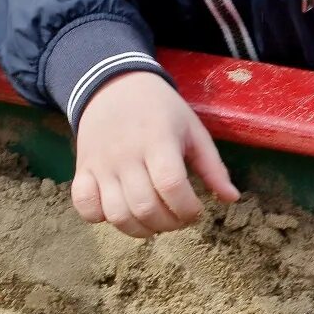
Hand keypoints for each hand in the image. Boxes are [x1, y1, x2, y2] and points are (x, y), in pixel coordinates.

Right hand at [72, 72, 239, 237]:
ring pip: (116, 214)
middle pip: (145, 207)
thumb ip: (212, 166)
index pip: (171, 186)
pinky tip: (117, 209)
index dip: (188, 209)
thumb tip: (232, 199)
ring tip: (153, 219)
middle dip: (169, 223)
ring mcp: (100, 165)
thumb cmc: (159, 109)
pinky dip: (99, 217)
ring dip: (140, 228)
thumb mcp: (192, 129)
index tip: (196, 210)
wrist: (111, 85)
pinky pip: (83, 205)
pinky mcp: (81, 169)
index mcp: (157, 141)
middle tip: (177, 216)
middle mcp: (125, 155)